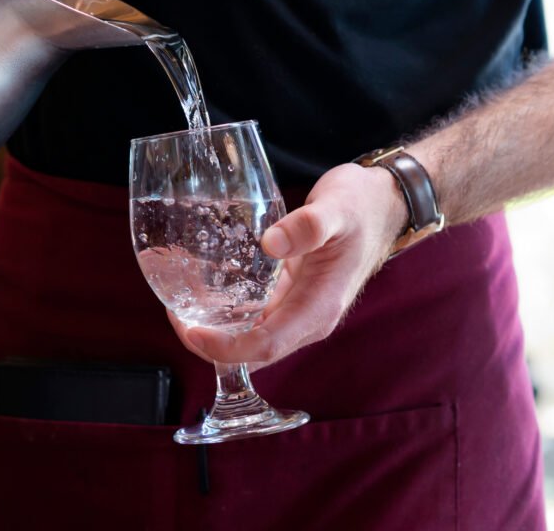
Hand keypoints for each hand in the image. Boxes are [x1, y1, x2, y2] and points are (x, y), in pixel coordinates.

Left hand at [169, 163, 407, 367]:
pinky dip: (225, 309)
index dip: (225, 347)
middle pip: (252, 350)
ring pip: (249, 335)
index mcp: (318, 309)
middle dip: (210, 342)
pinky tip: (200, 290)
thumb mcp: (337, 210)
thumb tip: (270, 243)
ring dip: (214, 329)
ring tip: (176, 305)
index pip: (266, 346)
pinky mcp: (288, 294)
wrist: (381, 204)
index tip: (191, 329)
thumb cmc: (362, 207)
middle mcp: (306, 317)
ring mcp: (297, 307)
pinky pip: (253, 313)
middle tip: (173, 315)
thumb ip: (307, 226)